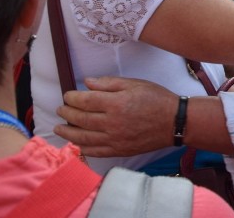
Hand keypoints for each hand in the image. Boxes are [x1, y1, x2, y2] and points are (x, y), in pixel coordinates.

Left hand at [54, 76, 175, 157]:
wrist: (174, 122)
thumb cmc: (156, 99)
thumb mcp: (135, 84)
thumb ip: (109, 83)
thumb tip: (87, 83)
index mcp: (116, 103)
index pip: (85, 101)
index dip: (72, 98)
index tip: (67, 95)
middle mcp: (112, 123)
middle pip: (81, 119)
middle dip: (67, 113)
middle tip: (61, 109)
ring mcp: (114, 139)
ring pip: (83, 137)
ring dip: (68, 132)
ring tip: (59, 128)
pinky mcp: (119, 151)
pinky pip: (95, 152)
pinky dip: (82, 148)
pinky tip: (76, 143)